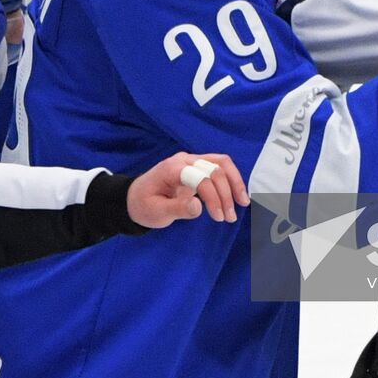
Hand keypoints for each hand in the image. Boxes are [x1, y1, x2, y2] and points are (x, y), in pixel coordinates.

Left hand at [126, 152, 249, 227]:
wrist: (135, 198)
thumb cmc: (144, 206)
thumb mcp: (156, 213)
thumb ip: (177, 209)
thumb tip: (199, 206)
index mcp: (171, 169)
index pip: (201, 178)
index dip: (213, 197)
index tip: (218, 218)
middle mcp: (184, 160)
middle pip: (214, 168)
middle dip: (226, 193)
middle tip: (229, 217)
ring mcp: (191, 161)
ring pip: (221, 163)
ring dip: (234, 182)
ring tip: (243, 202)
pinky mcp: (197, 167)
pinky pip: (219, 167)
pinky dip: (231, 179)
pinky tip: (236, 195)